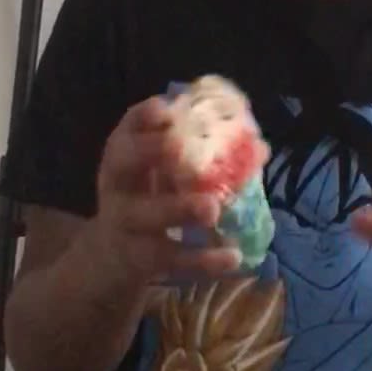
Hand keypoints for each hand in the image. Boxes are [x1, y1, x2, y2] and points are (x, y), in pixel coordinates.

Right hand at [89, 95, 240, 287]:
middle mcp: (116, 187)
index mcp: (122, 158)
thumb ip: (197, 157)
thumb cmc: (147, 199)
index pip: (125, 128)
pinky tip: (233, 258)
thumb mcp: (159, 175)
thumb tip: (260, 147)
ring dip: (180, 208)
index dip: (142, 118)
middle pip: (124, 164)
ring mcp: (124, 226)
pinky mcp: (139, 261)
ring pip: (148, 216)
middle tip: (179, 146)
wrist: (111, 259)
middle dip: (150, 151)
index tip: (165, 110)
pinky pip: (172, 260)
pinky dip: (203, 261)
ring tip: (213, 208)